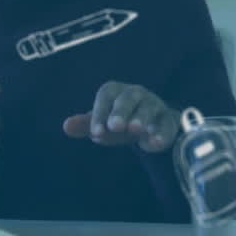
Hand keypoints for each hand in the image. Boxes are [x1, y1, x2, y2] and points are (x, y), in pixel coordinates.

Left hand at [62, 81, 177, 152]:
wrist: (152, 125)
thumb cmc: (121, 121)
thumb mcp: (104, 122)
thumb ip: (87, 124)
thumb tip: (66, 126)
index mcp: (117, 92)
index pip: (106, 97)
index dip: (100, 113)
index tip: (95, 132)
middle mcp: (137, 94)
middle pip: (129, 98)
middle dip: (121, 112)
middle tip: (115, 126)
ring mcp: (154, 105)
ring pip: (149, 109)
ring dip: (142, 119)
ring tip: (136, 130)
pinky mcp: (169, 120)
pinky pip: (166, 125)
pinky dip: (162, 133)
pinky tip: (155, 144)